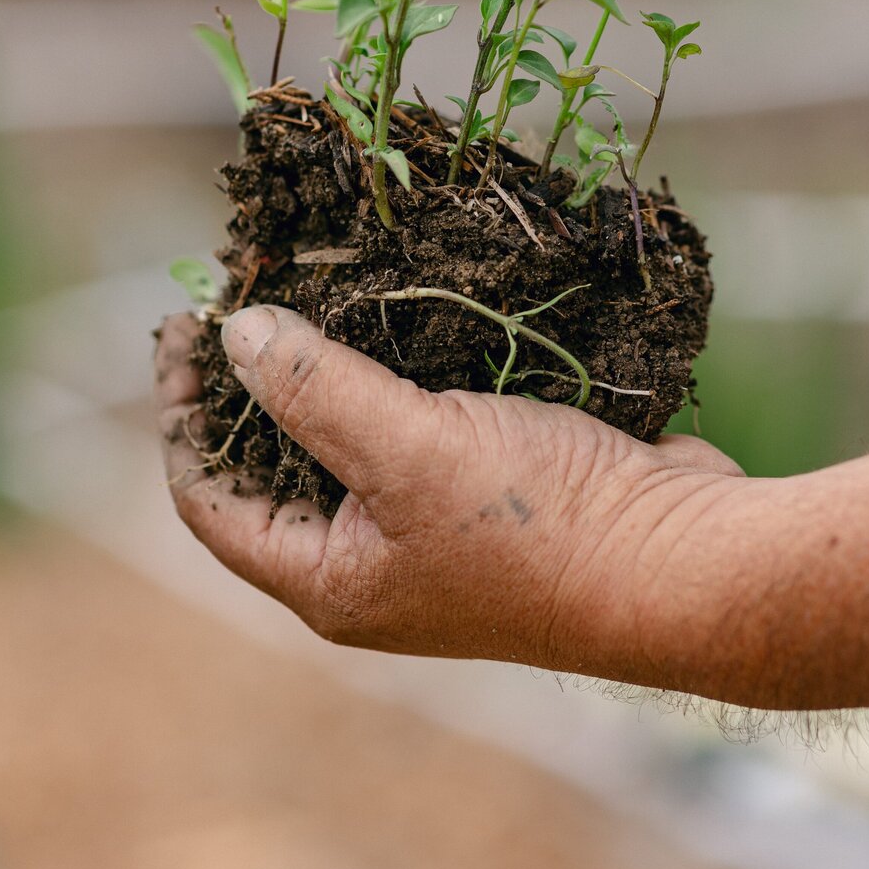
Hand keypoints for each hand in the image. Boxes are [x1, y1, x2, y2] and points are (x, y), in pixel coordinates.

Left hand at [155, 306, 744, 686]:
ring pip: (352, 440)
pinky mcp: (494, 494)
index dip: (180, 411)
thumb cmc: (542, 527)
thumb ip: (314, 390)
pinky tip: (407, 313)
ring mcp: (435, 533)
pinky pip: (421, 426)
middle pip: (274, 467)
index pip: (209, 497)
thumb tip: (236, 337)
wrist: (688, 563)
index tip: (184, 321)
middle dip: (251, 382)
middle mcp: (373, 565)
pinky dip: (402, 372)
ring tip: (313, 288)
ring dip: (328, 369)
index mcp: (330, 581)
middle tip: (245, 291)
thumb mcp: (408, 449)